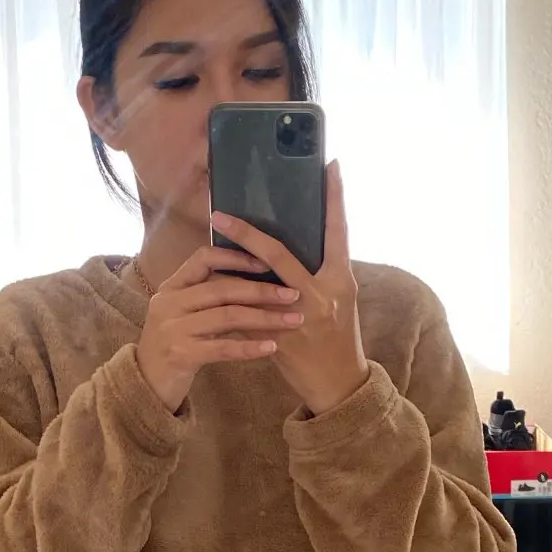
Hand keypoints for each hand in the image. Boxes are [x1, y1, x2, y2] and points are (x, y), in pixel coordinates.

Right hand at [135, 244, 303, 412]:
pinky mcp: (181, 354)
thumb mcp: (184, 314)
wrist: (146, 383)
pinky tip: (272, 347)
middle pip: (223, 288)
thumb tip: (253, 276)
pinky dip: (249, 347)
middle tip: (294, 295)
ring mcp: (173, 328)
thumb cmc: (175, 344)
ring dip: (264, 317)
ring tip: (293, 320)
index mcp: (172, 286)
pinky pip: (222, 348)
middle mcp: (169, 302)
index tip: (268, 262)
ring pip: (227, 316)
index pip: (204, 258)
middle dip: (262, 290)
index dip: (236, 257)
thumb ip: (208, 295)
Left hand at [211, 162, 368, 416]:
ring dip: (232, 262)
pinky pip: (251, 314)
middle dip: (248, 232)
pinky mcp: (281, 339)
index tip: (331, 166)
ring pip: (260, 283)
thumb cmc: (339, 338)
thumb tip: (288, 243)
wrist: (340, 385)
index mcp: (341, 279)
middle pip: (280, 254)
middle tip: (220, 213)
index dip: (335, 198)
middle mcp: (322, 293)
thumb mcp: (338, 299)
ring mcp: (301, 317)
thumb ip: (318, 273)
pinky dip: (234, 299)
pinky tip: (212, 285)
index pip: (339, 231)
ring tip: (211, 243)